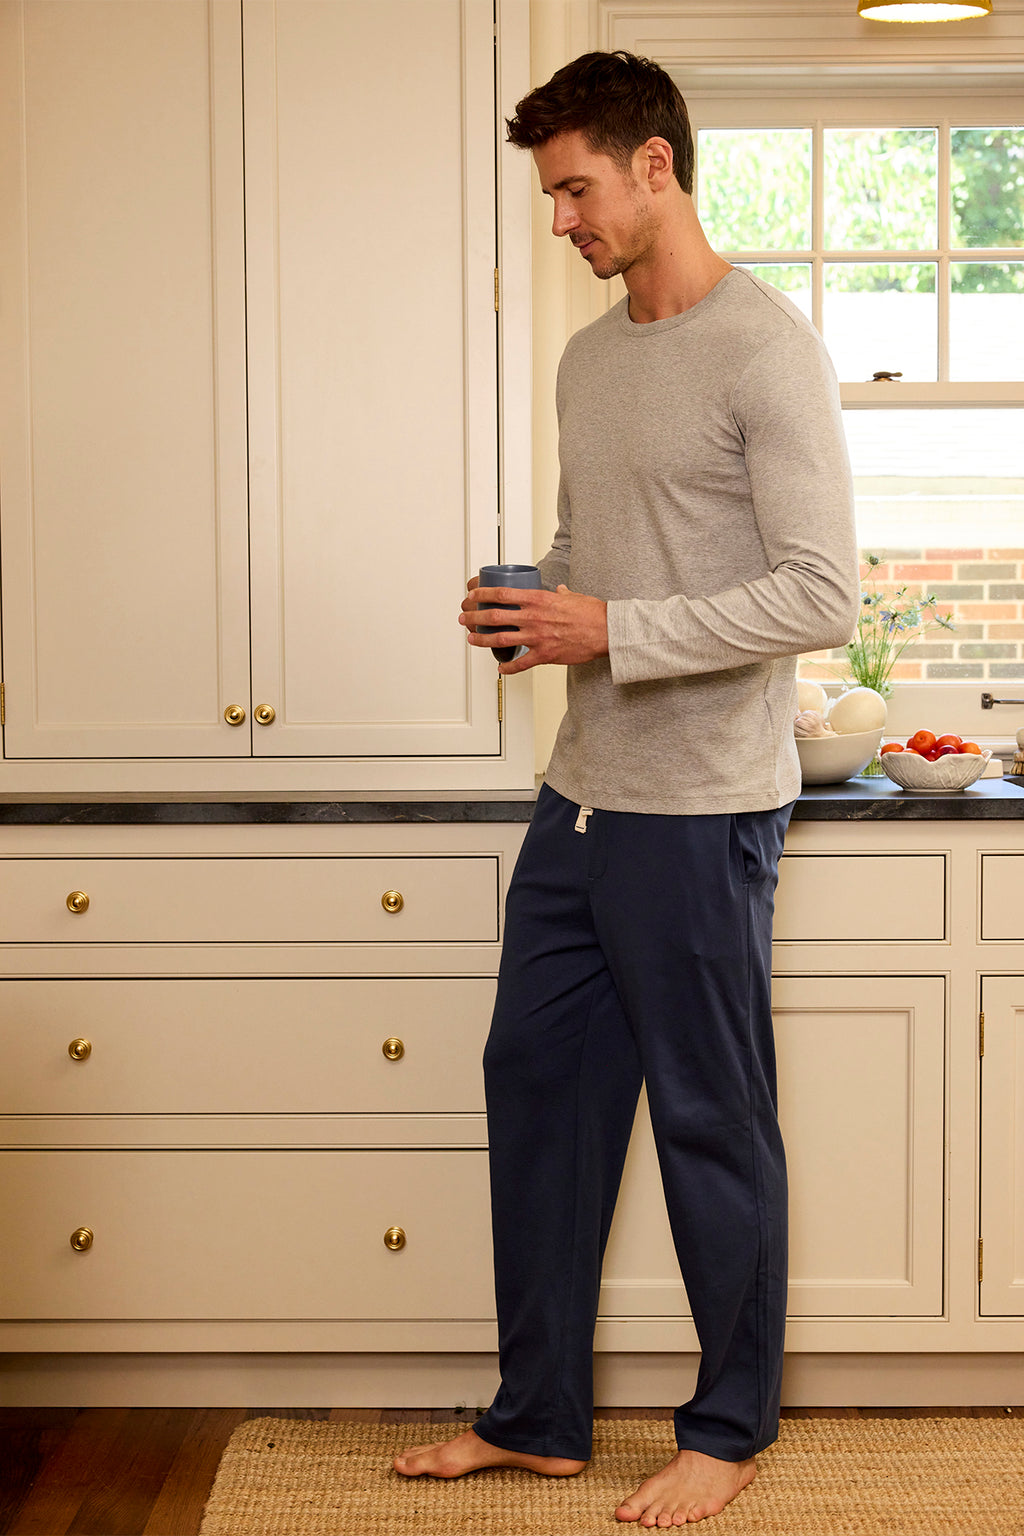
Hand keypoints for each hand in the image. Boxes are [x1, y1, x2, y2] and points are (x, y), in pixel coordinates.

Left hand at [460, 583, 607, 672]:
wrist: (607, 631)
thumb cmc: (593, 613)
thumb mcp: (572, 596)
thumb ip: (560, 593)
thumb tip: (558, 590)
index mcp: (539, 599)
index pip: (502, 594)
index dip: (482, 595)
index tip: (473, 596)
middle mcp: (534, 617)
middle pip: (495, 616)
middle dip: (475, 618)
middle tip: (465, 619)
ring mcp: (538, 637)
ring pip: (501, 639)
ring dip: (482, 639)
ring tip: (471, 639)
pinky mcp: (545, 655)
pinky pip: (521, 664)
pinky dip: (508, 667)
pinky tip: (500, 667)